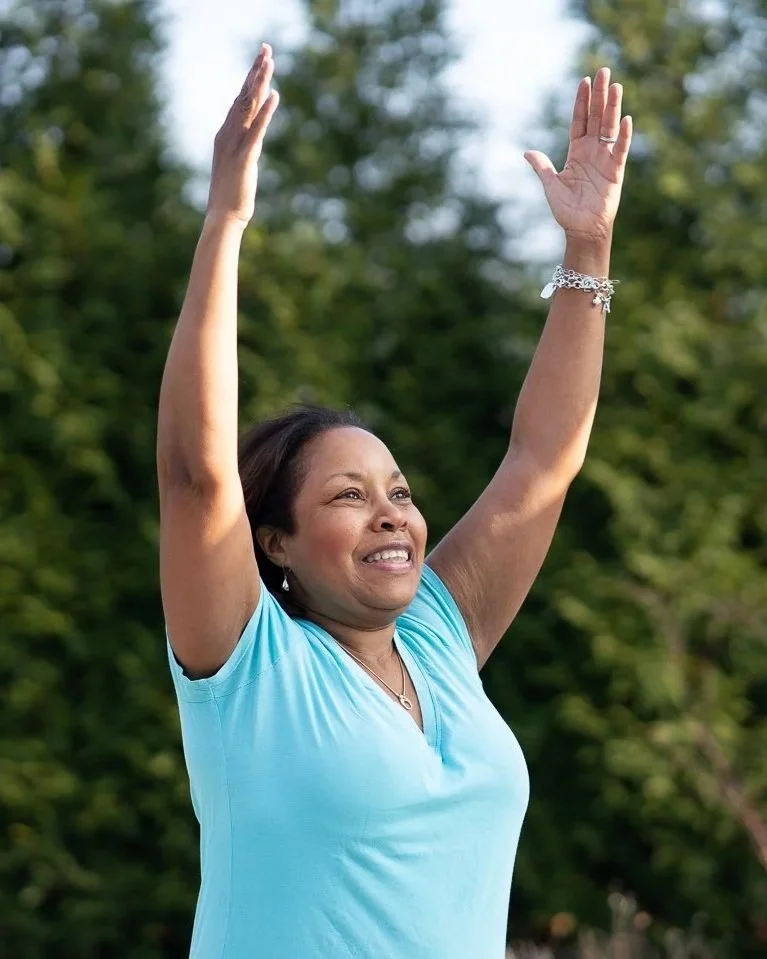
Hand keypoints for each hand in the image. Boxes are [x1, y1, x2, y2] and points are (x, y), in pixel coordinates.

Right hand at [206, 43, 279, 225]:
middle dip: (255, 72)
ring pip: (249, 107)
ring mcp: (235, 145)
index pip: (240, 101)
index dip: (250, 79)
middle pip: (244, 96)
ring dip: (259, 83)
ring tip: (269, 62)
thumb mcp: (237, 164)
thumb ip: (243, 147)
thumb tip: (252, 138)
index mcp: (226, 135)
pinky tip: (274, 95)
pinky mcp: (245, 158)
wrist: (223, 218)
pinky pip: (257, 130)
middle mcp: (228, 134)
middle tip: (266, 49)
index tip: (260, 60)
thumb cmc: (231, 195)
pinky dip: (265, 112)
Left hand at [524, 68, 631, 241]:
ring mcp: (605, 160)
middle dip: (599, 95)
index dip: (581, 102)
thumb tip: (527, 152)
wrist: (581, 230)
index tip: (583, 81)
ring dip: (612, 108)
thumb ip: (542, 167)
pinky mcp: (616, 172)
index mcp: (576, 152)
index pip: (580, 121)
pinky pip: (621, 151)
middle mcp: (592, 152)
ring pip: (610, 128)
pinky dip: (625, 136)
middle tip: (603, 70)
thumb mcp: (551, 185)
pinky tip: (627, 119)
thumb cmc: (566, 210)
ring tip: (615, 86)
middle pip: (597, 117)